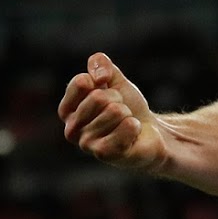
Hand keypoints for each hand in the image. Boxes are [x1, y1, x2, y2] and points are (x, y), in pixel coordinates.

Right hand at [58, 52, 167, 171]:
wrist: (150, 131)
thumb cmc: (128, 106)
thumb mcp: (114, 79)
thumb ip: (100, 64)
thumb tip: (98, 76)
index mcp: (68, 109)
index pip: (81, 82)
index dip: (103, 81)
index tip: (108, 91)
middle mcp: (71, 129)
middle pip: (98, 98)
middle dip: (118, 100)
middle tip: (121, 112)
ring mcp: (86, 144)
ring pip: (115, 111)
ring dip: (127, 115)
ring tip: (125, 124)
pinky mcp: (104, 154)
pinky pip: (125, 127)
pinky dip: (134, 127)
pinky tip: (131, 136)